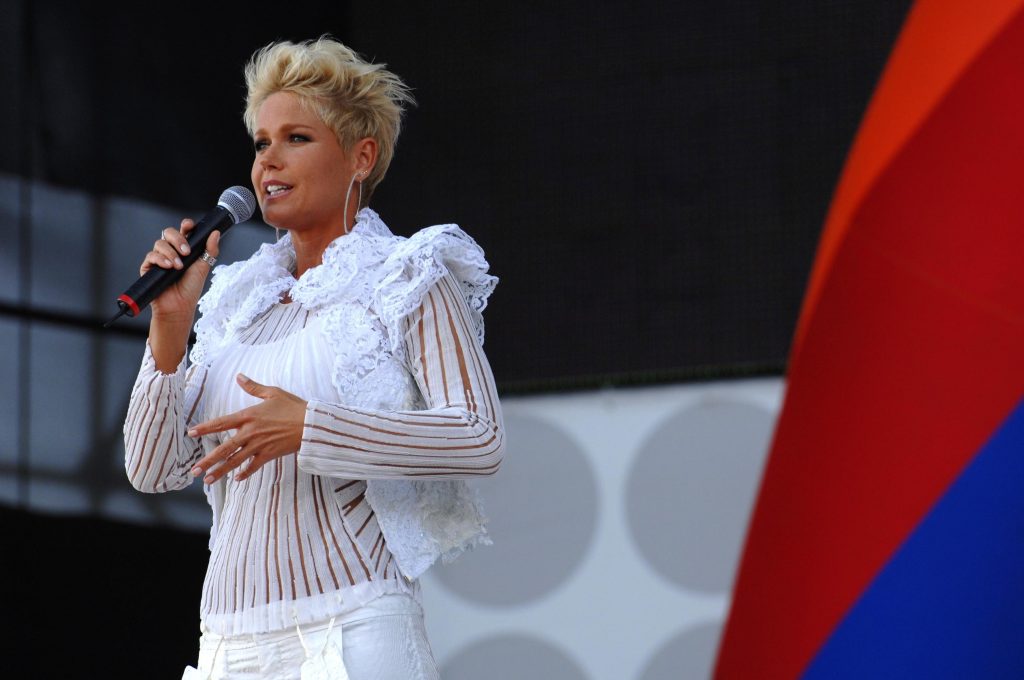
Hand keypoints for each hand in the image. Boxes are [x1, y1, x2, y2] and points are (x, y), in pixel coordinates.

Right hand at [140, 218, 221, 320]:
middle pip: (169, 233)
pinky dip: (160, 259)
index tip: (189, 225)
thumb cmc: (191, 288)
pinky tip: (168, 266)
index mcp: (184, 249)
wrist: (179, 306)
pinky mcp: (148, 267)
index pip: (183, 231)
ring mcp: (159, 258)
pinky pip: (151, 255)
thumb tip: (216, 233)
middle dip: (178, 239)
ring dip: (171, 252)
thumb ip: (210, 249)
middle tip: (186, 251)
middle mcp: (170, 251)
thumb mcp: (203, 267)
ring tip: (178, 266)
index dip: (185, 225)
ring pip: (160, 243)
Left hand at [188, 374, 308, 483]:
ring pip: (236, 461)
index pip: (221, 423)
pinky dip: (245, 473)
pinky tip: (237, 479)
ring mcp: (259, 446)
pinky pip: (254, 466)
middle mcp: (250, 433)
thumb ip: (253, 387)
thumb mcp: (273, 393)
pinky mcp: (270, 454)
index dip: (205, 428)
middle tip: (194, 470)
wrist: (311, 424)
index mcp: (249, 416)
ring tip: (208, 480)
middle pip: (224, 448)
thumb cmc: (293, 406)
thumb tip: (239, 376)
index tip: (191, 433)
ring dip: (221, 471)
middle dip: (208, 461)